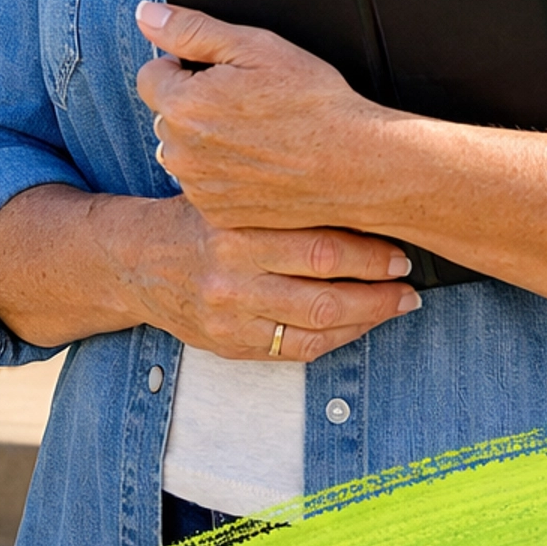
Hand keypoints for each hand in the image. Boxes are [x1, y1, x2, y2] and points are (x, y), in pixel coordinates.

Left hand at [136, 0, 398, 230]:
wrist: (354, 164)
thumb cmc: (312, 103)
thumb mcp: (256, 47)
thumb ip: (191, 30)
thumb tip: (147, 15)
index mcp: (184, 105)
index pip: (152, 74)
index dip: (187, 67)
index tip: (224, 74)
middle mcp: (181, 151)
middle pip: (167, 113)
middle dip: (195, 103)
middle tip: (248, 103)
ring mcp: (198, 187)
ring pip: (183, 149)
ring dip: (205, 139)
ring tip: (256, 134)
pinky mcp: (217, 213)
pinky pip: (203, 183)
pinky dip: (222, 172)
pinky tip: (259, 162)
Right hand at [136, 199, 419, 360]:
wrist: (138, 261)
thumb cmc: (195, 217)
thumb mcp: (231, 195)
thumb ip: (281, 199)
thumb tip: (358, 195)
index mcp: (235, 231)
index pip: (318, 247)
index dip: (368, 253)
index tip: (399, 247)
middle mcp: (232, 277)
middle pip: (323, 292)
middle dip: (377, 288)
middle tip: (408, 278)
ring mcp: (231, 318)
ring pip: (316, 327)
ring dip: (368, 317)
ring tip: (398, 303)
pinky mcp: (231, 346)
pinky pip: (297, 350)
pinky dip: (337, 338)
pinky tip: (361, 323)